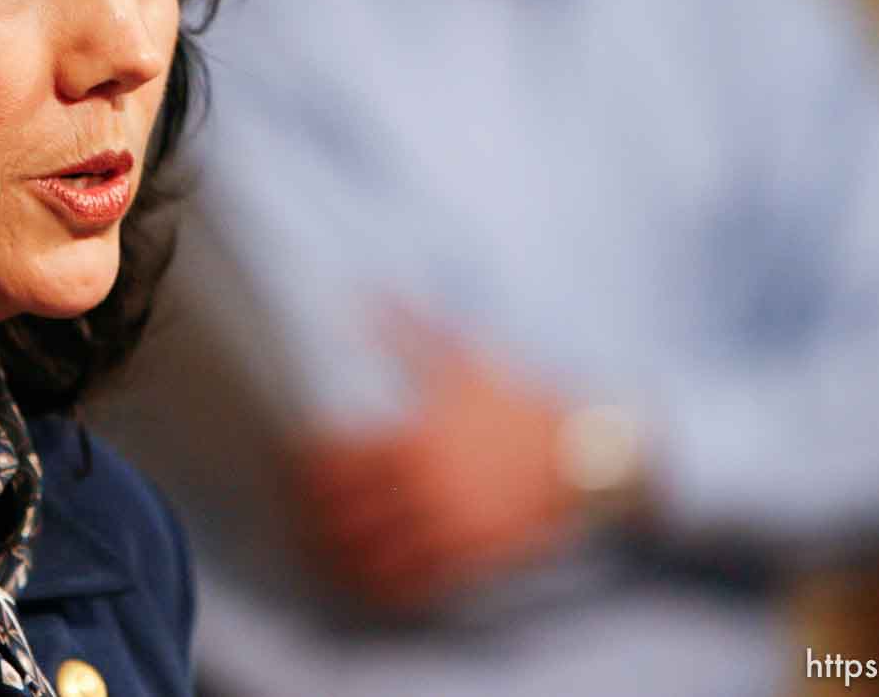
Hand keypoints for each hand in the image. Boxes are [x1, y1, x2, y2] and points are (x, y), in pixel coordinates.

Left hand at [291, 313, 579, 612]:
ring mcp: (448, 528)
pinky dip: (381, 585)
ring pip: (370, 555)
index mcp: (414, 438)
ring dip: (339, 554)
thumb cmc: (517, 400)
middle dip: (313, 513)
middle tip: (299, 511)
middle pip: (342, 513)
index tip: (295, 465)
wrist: (583, 453)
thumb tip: (364, 293)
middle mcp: (425, 488)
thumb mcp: (461, 358)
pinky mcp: (471, 559)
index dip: (305, 467)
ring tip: (323, 548)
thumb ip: (406, 328)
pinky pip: (412, 584)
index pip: (334, 462)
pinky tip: (368, 577)